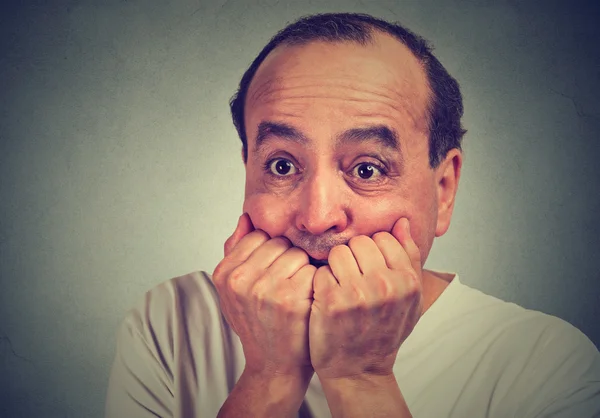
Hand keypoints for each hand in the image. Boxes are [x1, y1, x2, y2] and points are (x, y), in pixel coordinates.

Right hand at [211, 213, 316, 376]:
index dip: (272, 252)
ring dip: (304, 270)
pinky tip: (310, 300)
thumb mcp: (235, 290)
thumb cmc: (258, 323)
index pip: (258, 235)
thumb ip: (236, 251)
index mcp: (224, 274)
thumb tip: (246, 216)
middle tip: (289, 283)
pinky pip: (312, 270)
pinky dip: (316, 282)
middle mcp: (240, 279)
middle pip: (280, 242)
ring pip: (298, 254)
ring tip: (299, 292)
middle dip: (289, 259)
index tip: (275, 272)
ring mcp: (264, 289)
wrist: (274, 366)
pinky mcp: (290, 299)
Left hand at [308, 217, 422, 379]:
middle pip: (360, 242)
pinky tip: (326, 299)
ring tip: (339, 287)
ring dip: (335, 267)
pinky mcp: (330, 301)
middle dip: (353, 257)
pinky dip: (321, 282)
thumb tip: (402, 221)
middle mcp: (386, 285)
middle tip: (352, 279)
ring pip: (339, 252)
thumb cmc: (384, 331)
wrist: (359, 370)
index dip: (373, 252)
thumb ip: (409, 257)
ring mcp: (358, 293)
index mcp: (408, 281)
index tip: (369, 270)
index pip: (384, 237)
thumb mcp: (409, 298)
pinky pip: (321, 270)